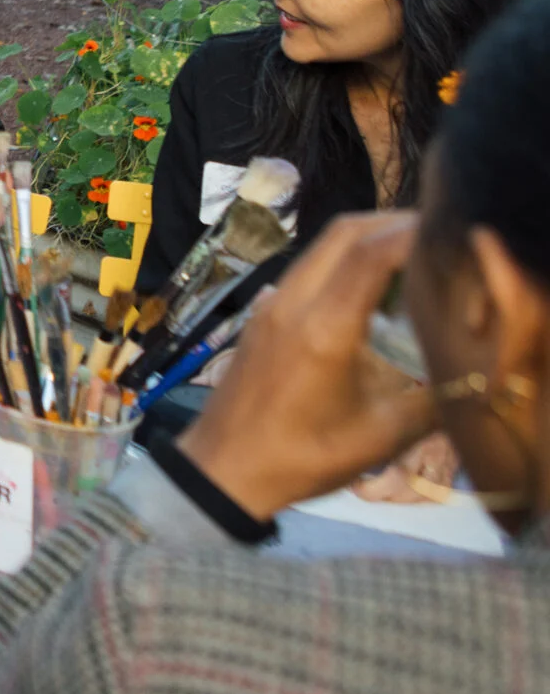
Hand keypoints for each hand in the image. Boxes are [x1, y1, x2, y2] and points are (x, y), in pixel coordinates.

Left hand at [175, 212, 436, 520]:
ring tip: (410, 264)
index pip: (370, 253)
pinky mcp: (261, 314)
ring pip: (321, 248)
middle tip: (436, 242)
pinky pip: (306, 269)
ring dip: (366, 243)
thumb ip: (432, 399)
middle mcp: (291, 301)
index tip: (448, 237)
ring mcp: (270, 304)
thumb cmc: (302, 457)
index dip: (413, 233)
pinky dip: (342, 264)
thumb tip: (470, 371)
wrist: (222, 469)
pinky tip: (368, 293)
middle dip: (392, 225)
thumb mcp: (380, 436)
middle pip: (343, 233)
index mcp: (322, 327)